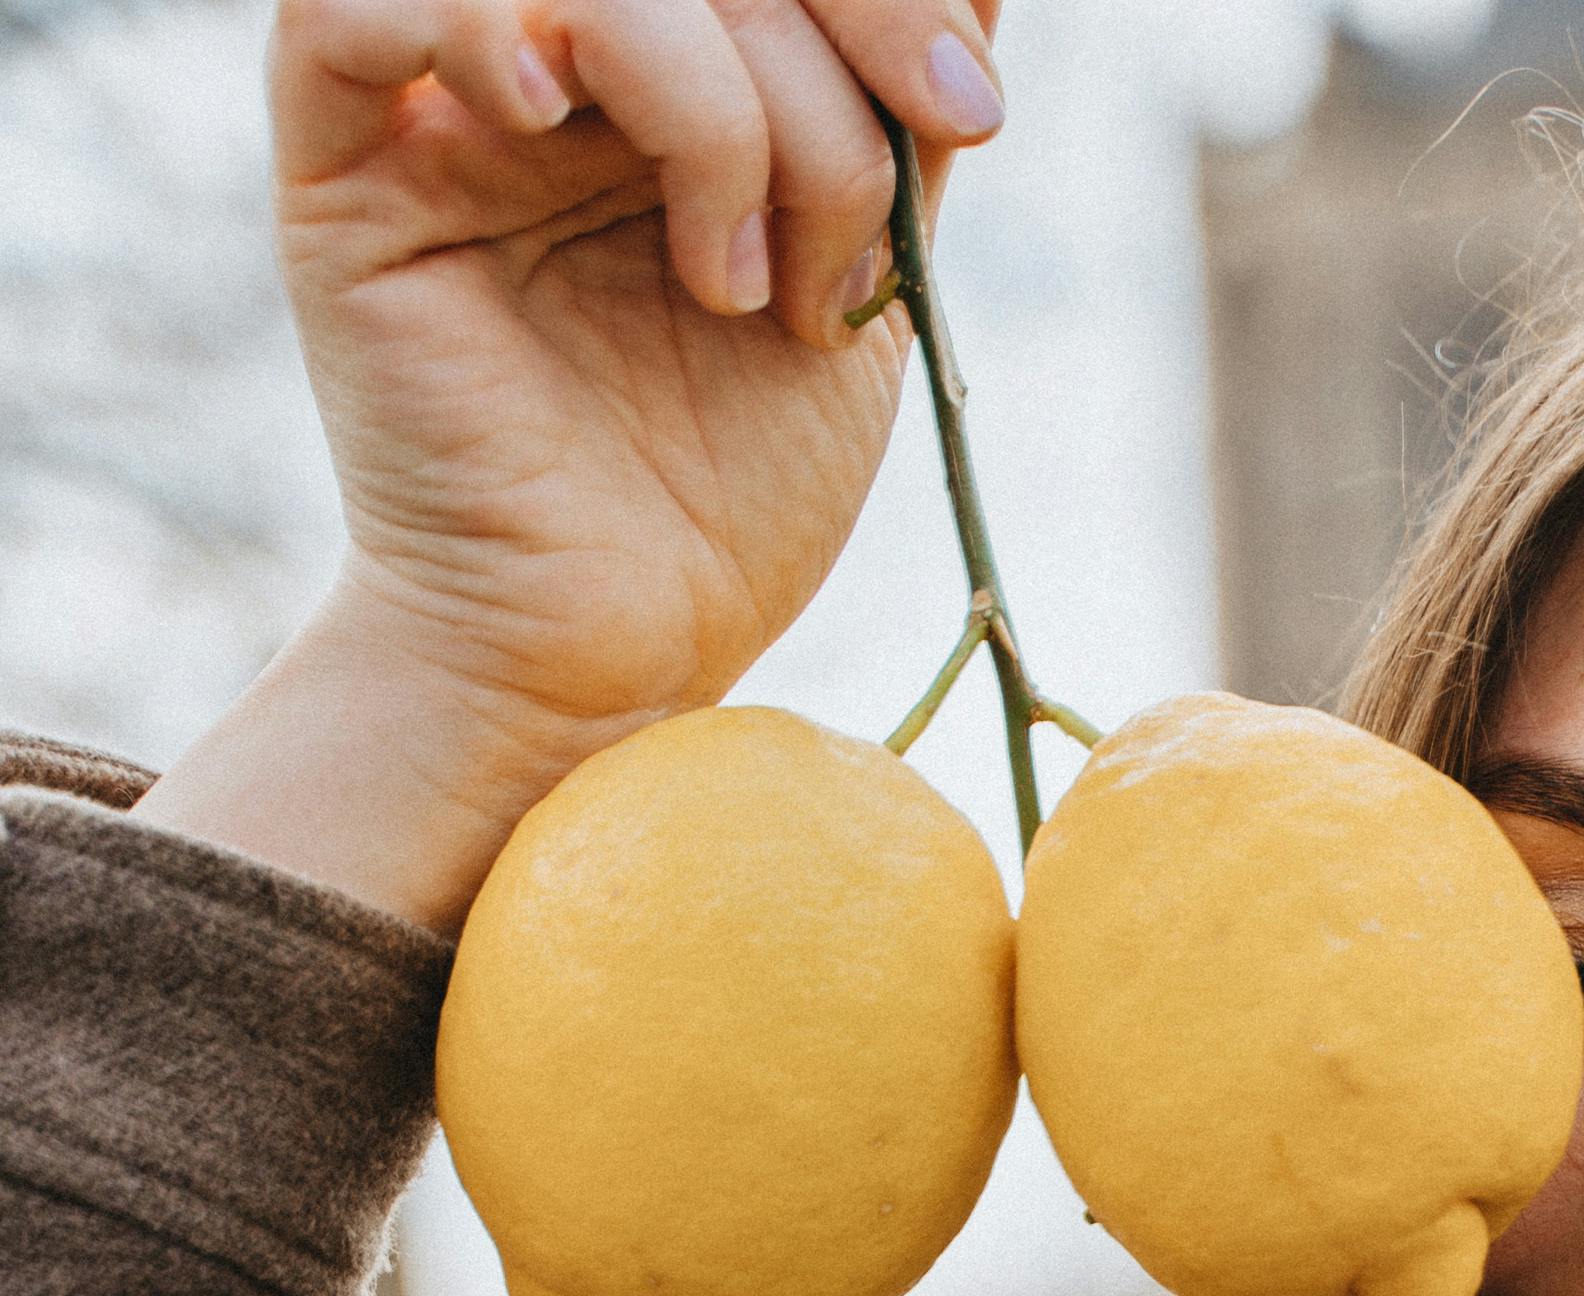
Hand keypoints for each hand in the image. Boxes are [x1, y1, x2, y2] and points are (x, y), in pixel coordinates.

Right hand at [133, 0, 1003, 927]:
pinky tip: (547, 115)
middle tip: (868, 221)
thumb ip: (893, 124)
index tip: (965, 117)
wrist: (613, 662)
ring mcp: (442, 107)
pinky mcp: (339, 171)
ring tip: (734, 283)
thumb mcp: (863, 290)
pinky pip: (345, 6)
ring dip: (711, 104)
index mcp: (677, 71)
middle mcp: (560, 66)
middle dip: (826, 57)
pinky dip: (478, 21)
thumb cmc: (726, 499)